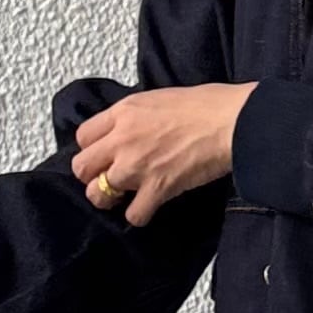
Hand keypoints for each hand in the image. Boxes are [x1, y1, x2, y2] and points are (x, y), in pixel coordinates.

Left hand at [69, 81, 256, 228]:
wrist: (231, 121)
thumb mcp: (158, 98)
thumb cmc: (205, 105)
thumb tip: (131, 129)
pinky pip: (133, 215)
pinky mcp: (156, 189)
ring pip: (98, 195)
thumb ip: (135, 116)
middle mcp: (121, 140)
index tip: (106, 154)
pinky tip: (150, 207)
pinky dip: (140, 215)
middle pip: (81, 168)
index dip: (93, 148)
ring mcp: (136, 167)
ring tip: (126, 196)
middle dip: (93, 176)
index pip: (83, 136)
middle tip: (110, 178)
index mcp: (123, 113)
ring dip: (110, 199)